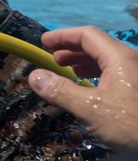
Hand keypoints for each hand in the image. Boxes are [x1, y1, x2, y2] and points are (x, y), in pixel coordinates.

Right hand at [29, 26, 137, 146]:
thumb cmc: (131, 125)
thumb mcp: (91, 109)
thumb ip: (61, 91)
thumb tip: (34, 76)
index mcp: (120, 58)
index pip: (88, 35)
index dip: (63, 36)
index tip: (43, 42)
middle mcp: (132, 61)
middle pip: (98, 45)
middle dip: (72, 49)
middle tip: (52, 58)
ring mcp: (137, 75)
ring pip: (108, 59)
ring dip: (83, 62)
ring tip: (66, 72)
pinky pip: (115, 72)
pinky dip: (96, 74)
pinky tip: (88, 87)